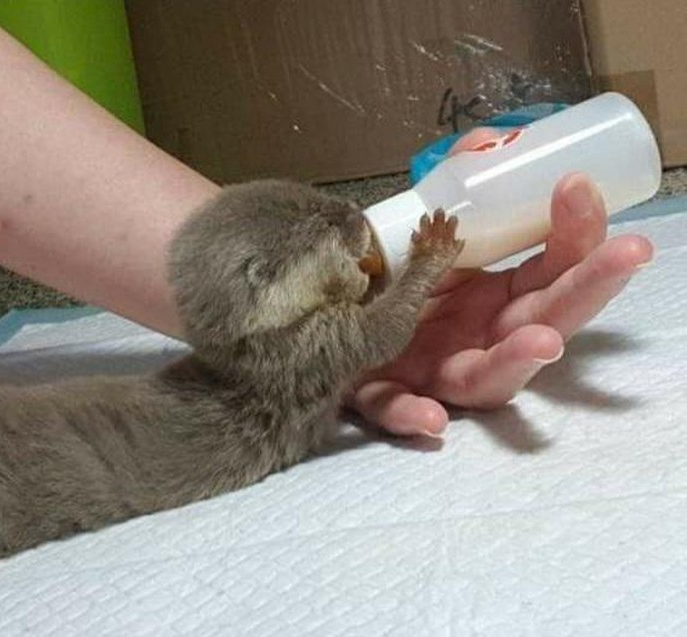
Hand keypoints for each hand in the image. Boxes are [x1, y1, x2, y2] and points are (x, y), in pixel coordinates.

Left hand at [348, 127, 653, 437]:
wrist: (341, 330)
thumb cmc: (401, 288)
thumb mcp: (431, 239)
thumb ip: (459, 190)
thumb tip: (486, 143)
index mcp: (499, 301)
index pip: (553, 270)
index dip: (577, 234)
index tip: (580, 185)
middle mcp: (481, 340)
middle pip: (544, 320)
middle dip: (586, 288)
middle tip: (628, 252)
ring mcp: (437, 373)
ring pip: (486, 378)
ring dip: (516, 361)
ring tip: (543, 341)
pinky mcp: (387, 396)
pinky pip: (399, 410)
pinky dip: (413, 416)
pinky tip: (432, 421)